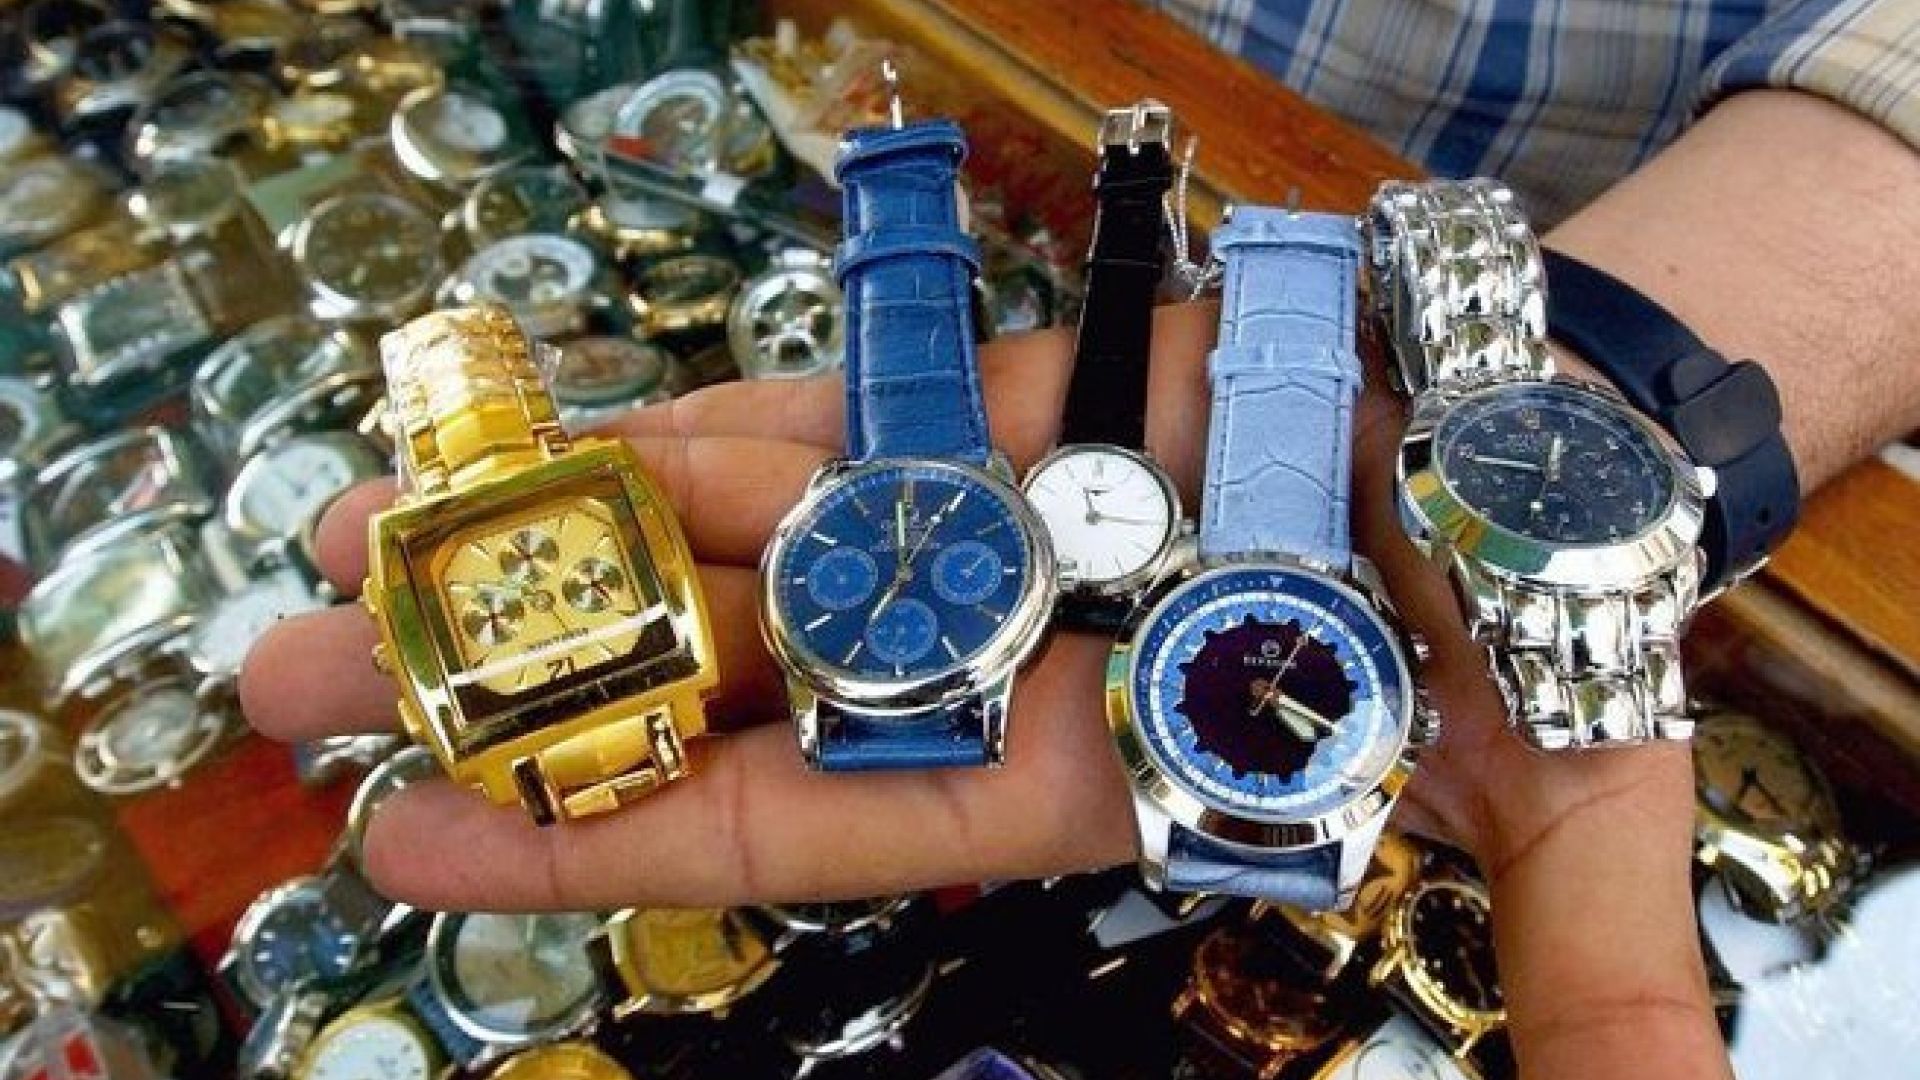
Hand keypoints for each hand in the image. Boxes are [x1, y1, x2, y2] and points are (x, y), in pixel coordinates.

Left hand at [241, 303, 1725, 1078]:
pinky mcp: (961, 406)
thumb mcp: (1573, 817)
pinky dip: (653, 432)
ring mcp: (951, 523)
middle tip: (284, 706)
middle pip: (705, 689)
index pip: (797, 829)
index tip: (423, 838)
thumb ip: (1592, 980)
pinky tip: (516, 443)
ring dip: (534, 547)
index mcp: (1061, 779)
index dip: (613, 834)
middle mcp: (973, 659)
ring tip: (327, 565)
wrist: (1534, 442)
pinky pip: (789, 421)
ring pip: (708, 545)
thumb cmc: (1540, 632)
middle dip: (503, 692)